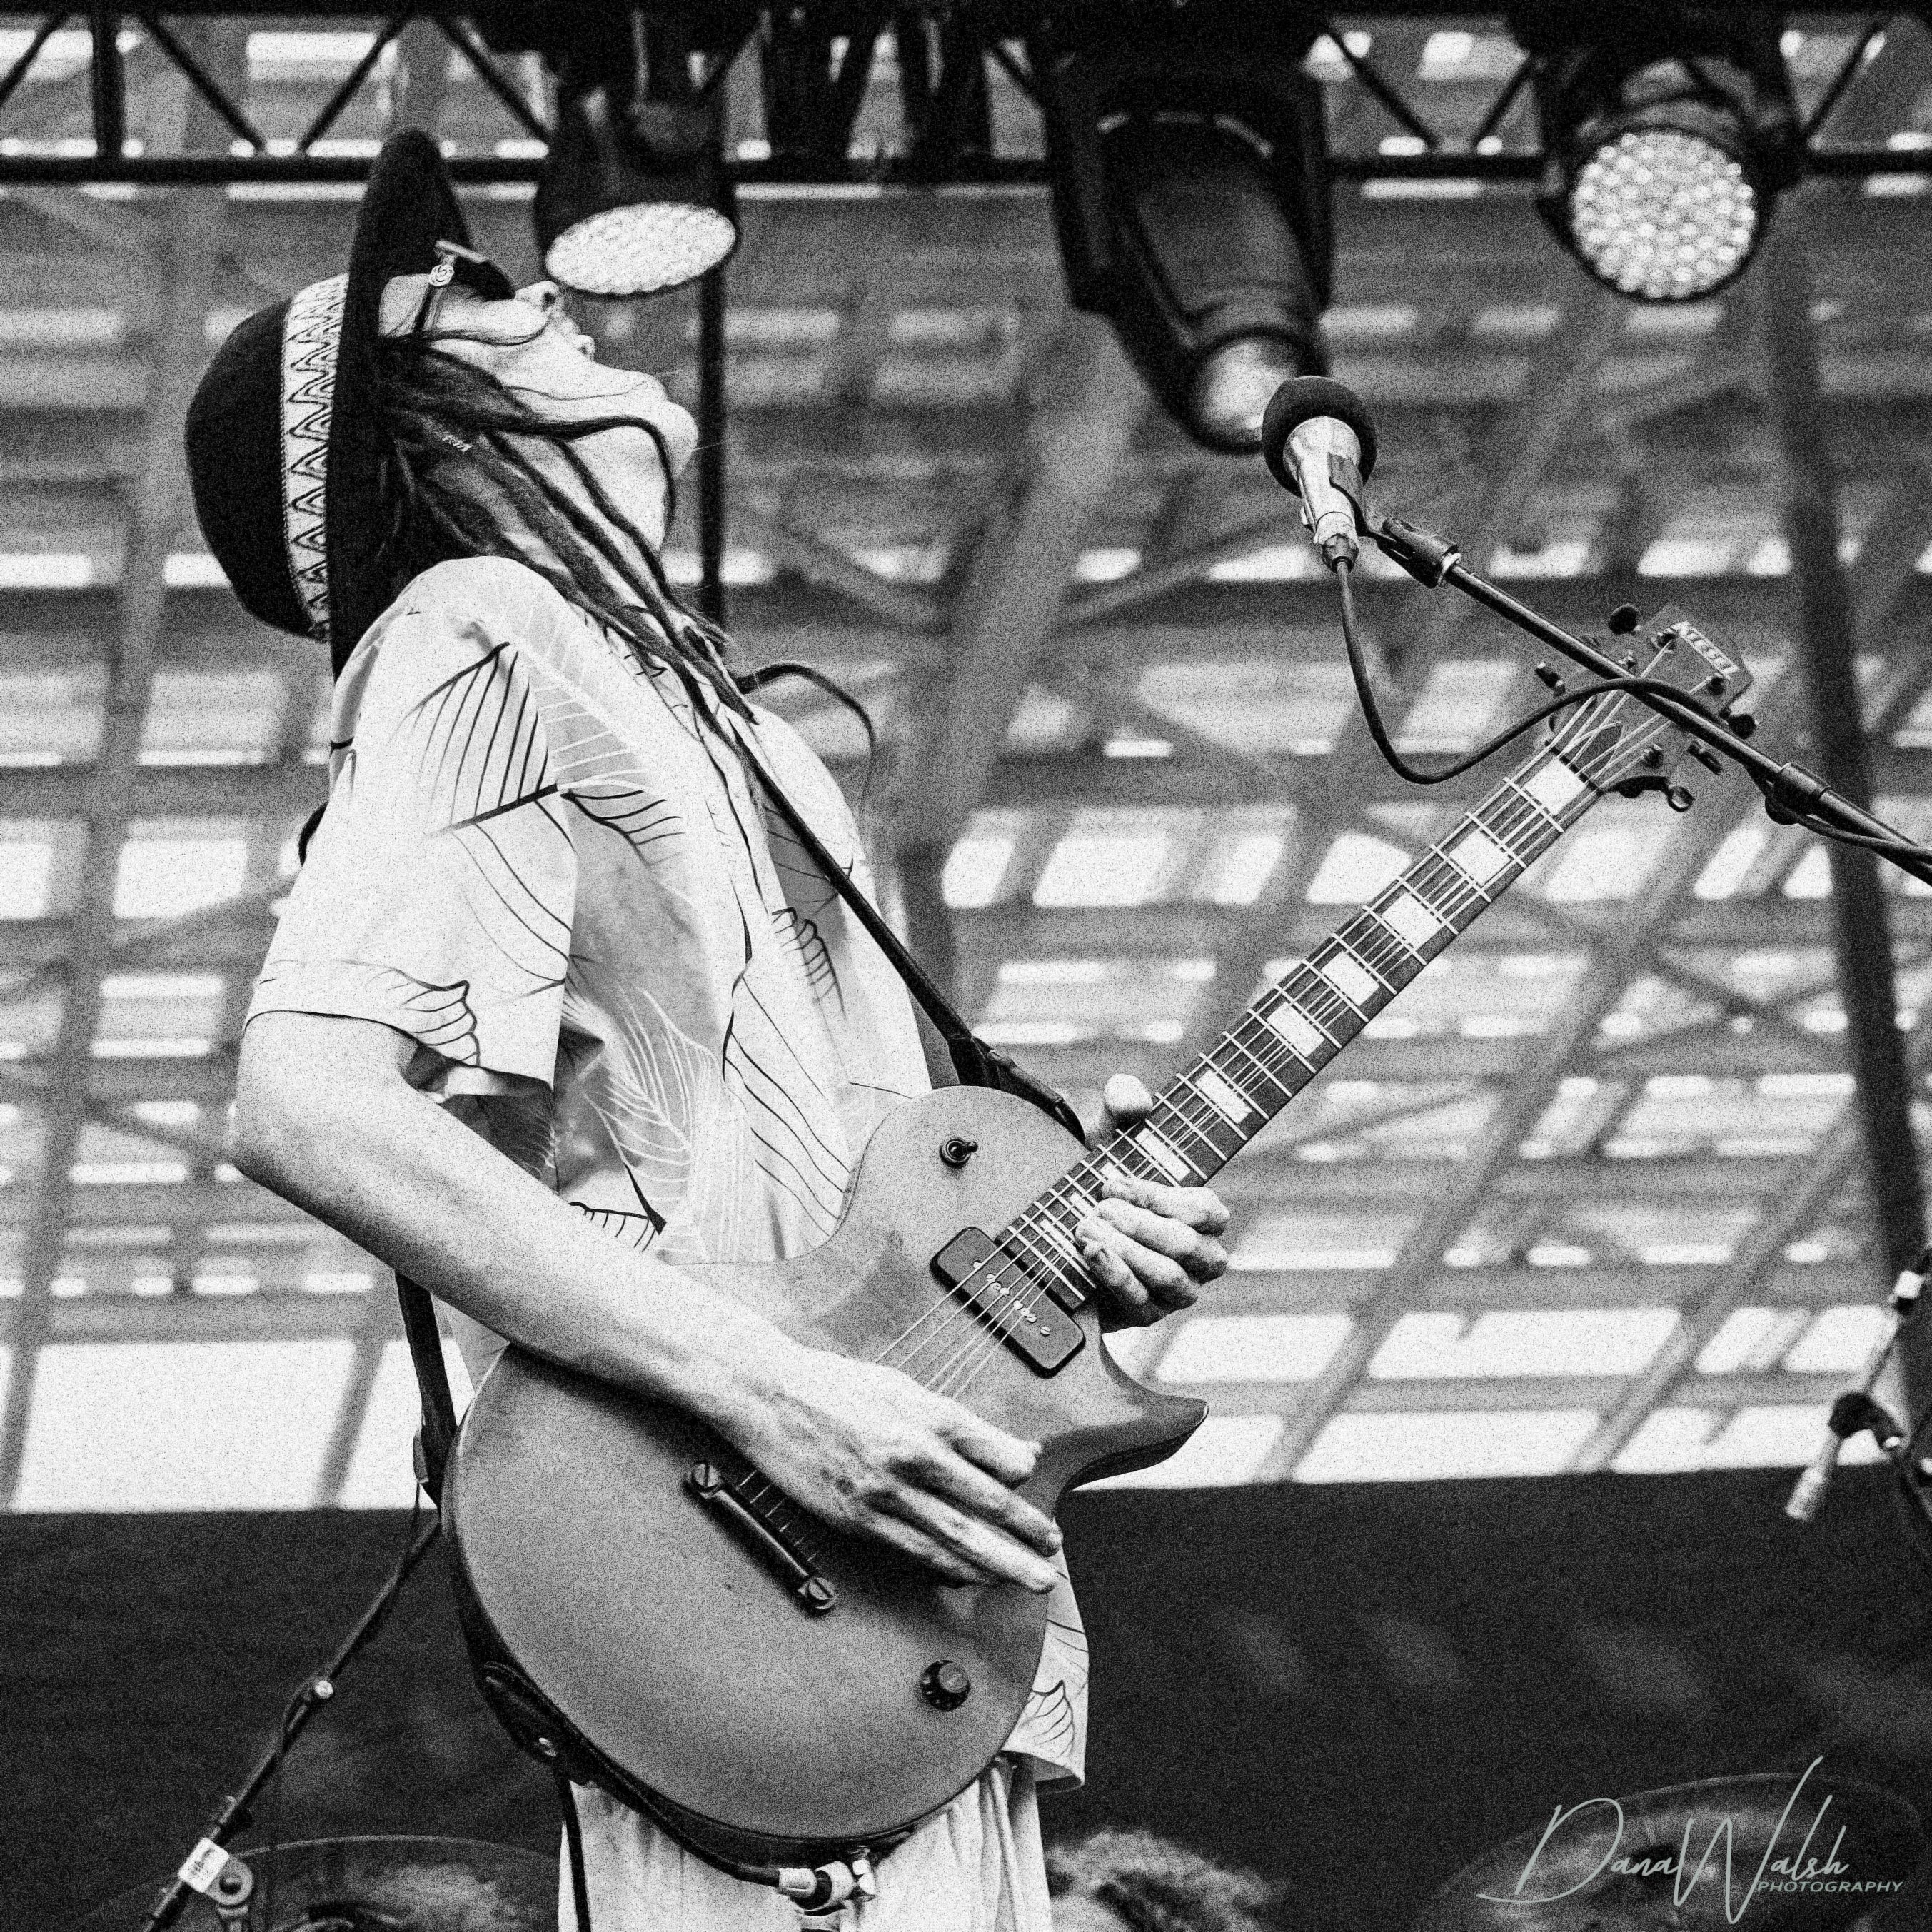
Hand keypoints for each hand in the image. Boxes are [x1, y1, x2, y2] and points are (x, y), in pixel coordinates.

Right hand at [720, 1344, 1062, 1592]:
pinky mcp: (859, 1519)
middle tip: (1053, 1553)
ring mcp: (885, 1493)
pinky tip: (970, 1576)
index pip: (996, 1456)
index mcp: (928, 1416)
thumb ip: (958, 1423)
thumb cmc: (837, 1387)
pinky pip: (914, 1552)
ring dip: (999, 1562)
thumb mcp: (904, 1388)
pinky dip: (948, 1567)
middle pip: (986, 1505)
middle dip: (1026, 1533)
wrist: (770, 1396)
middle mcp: (912, 1456)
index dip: (1023, 1474)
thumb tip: (1011, 1450)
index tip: (1035, 1482)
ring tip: (1029, 1578)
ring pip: (956, 1538)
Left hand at [1077, 1073, 1230, 1328]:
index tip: (1111, 1182)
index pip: (1205, 1210)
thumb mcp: (1108, 1139)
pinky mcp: (1146, 1315)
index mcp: (1204, 1216)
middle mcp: (1201, 1257)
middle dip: (1139, 1224)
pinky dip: (1113, 1275)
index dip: (1158, 1197)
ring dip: (1126, 1251)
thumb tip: (1133, 1098)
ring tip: (1086, 1229)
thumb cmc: (1101, 1183)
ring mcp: (1176, 1291)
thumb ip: (1123, 1104)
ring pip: (1169, 1277)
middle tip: (1097, 1207)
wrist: (1063, 1234)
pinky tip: (1088, 1254)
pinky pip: (1140, 1303)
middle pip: (1187, 1245)